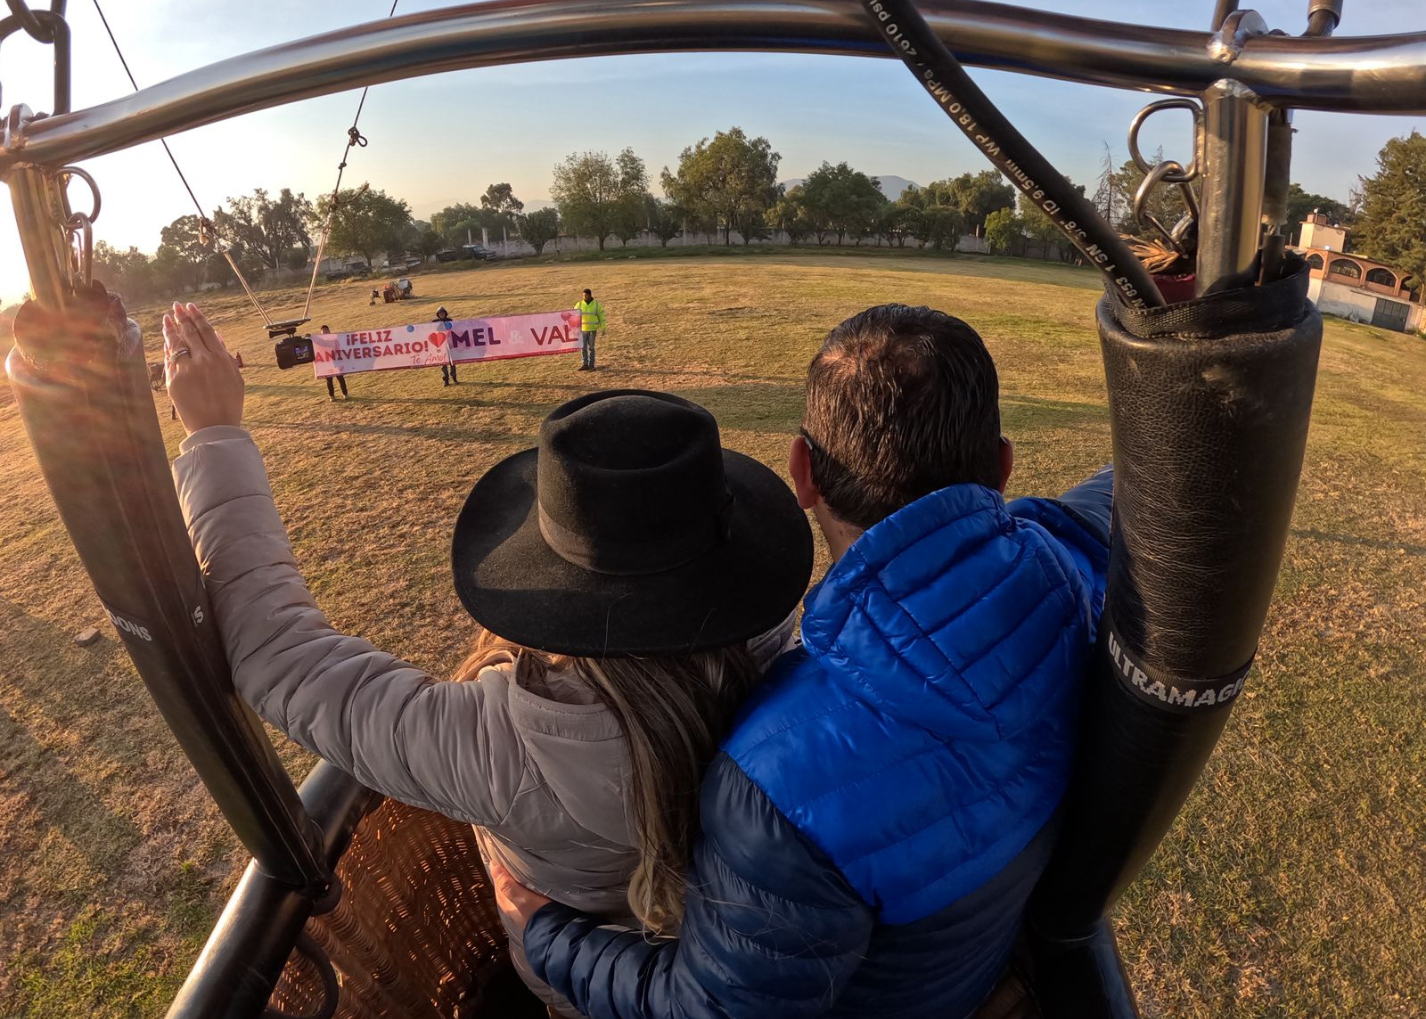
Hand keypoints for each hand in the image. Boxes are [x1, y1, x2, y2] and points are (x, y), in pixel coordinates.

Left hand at [163, 302, 244, 434]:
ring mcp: (187, 369)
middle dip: (181, 317)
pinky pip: (169, 359)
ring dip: (171, 328)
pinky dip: (167, 348)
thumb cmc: (229, 404)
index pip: (205, 330)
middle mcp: (203, 360)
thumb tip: (218, 336)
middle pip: (189, 331)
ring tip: (167, 318)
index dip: (196, 316)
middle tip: (176, 307)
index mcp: (221, 358)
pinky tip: (166, 340)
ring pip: (176, 342)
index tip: (189, 306)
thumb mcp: (236, 378)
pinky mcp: (174, 380)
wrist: (215, 428)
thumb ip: (226, 356)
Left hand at [489, 855, 551, 932]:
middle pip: (505, 885)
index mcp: (505, 903)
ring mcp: (522, 908)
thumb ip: (507, 885)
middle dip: (506, 873)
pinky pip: (524, 892)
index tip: (501, 854)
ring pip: (515, 889)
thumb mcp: (522, 898)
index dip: (498, 869)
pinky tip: (531, 879)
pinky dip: (524, 884)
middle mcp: (511, 906)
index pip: (497, 882)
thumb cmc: (538, 914)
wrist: (555, 931)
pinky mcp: (532, 908)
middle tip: (510, 855)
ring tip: (521, 864)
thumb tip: (493, 867)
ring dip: (516, 878)